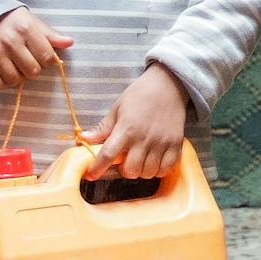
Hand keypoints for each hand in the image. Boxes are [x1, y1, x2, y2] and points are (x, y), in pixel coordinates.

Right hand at [0, 6, 71, 89]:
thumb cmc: (13, 21)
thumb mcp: (33, 22)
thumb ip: (51, 35)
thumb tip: (70, 42)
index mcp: (26, 28)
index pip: (47, 57)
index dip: (48, 60)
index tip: (42, 55)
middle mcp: (10, 41)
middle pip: (33, 71)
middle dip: (34, 69)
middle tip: (29, 60)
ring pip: (15, 80)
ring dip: (19, 77)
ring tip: (17, 66)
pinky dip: (4, 82)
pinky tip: (6, 71)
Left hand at [99, 64, 191, 179]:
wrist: (168, 84)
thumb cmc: (140, 94)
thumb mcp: (117, 108)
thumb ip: (103, 127)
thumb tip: (84, 139)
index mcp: (126, 129)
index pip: (108, 155)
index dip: (97, 169)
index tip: (91, 175)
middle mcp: (144, 138)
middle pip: (130, 171)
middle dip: (124, 171)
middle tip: (124, 162)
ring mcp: (161, 142)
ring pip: (148, 173)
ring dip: (141, 171)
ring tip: (140, 161)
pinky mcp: (176, 144)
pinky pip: (166, 169)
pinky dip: (159, 170)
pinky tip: (154, 161)